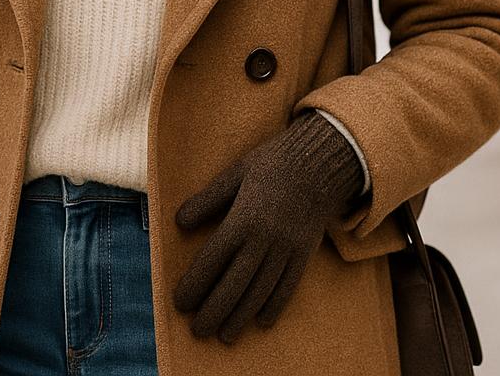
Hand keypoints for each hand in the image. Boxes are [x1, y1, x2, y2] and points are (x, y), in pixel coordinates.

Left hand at [171, 111, 365, 343]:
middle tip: (198, 331)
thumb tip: (178, 222)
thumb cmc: (273, 164)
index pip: (212, 261)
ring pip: (261, 291)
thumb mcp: (235, 173)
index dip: (194, 285)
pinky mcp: (304, 253)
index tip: (180, 303)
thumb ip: (207, 200)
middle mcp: (264, 239)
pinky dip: (275, 305)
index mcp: (242, 219)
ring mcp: (286, 249)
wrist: (320, 162)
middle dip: (214, 311)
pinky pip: (289, 285)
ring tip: (226, 336)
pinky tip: (262, 321)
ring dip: (241, 316)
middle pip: (235, 284)